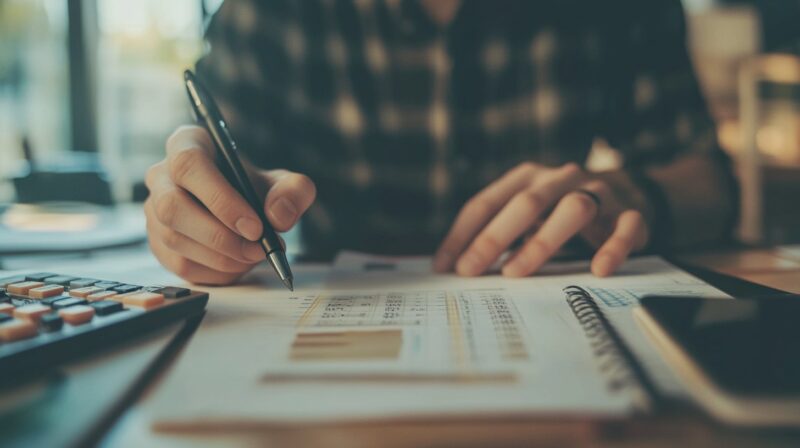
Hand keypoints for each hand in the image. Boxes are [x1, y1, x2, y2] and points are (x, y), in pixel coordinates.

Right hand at [144, 125, 315, 284]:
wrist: (247, 212)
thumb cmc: (257, 191)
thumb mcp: (286, 184)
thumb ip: (294, 192)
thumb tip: (278, 214)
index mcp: (188, 144)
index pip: (188, 164)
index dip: (220, 198)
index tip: (255, 226)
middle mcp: (162, 174)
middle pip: (172, 206)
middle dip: (219, 235)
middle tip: (257, 249)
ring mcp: (154, 210)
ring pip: (175, 238)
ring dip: (221, 257)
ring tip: (254, 255)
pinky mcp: (157, 242)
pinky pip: (179, 264)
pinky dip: (215, 271)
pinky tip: (238, 264)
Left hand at [433, 162, 649, 277]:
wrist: (628, 191)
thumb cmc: (560, 211)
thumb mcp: (526, 216)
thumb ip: (498, 236)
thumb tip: (453, 269)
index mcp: (527, 178)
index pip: (486, 202)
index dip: (462, 234)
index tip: (445, 267)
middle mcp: (560, 179)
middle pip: (526, 203)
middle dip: (493, 238)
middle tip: (469, 271)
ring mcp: (597, 192)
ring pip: (573, 209)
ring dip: (542, 242)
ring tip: (515, 273)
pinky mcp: (630, 212)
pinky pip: (627, 226)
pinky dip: (614, 247)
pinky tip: (599, 269)